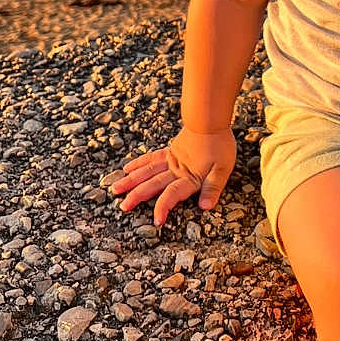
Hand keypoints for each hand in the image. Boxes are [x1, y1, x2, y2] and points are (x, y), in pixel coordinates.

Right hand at [109, 126, 236, 226]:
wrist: (210, 120)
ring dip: (131, 180)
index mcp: (188, 177)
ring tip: (115, 188)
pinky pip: (151, 158)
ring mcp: (171, 159)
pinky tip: (128, 168)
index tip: (156, 221)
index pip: (173, 195)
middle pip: (153, 184)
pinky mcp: (170, 150)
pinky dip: (138, 163)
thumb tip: (205, 207)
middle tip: (122, 207)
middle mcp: (176, 169)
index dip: (164, 207)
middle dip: (137, 196)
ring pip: (147, 171)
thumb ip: (213, 187)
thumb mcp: (223, 168)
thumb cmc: (219, 144)